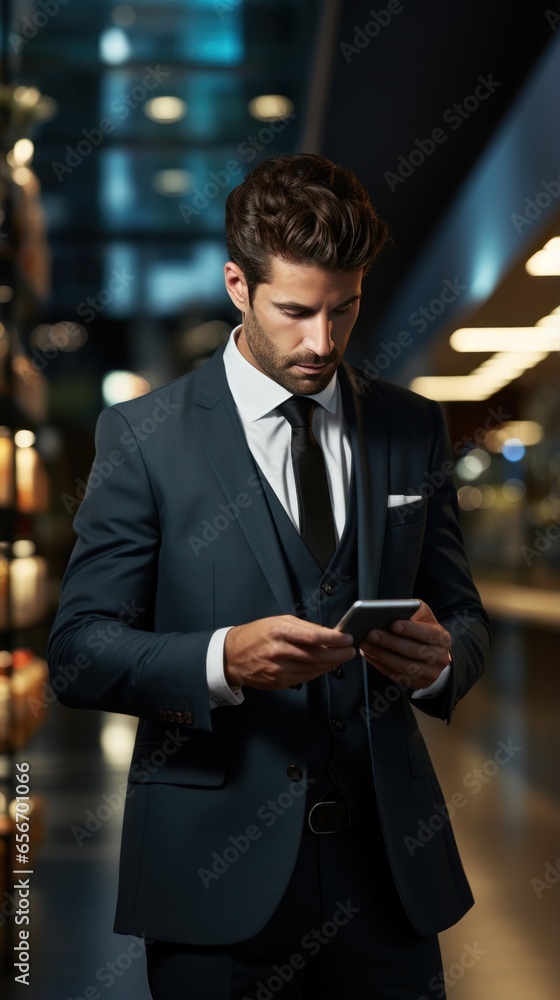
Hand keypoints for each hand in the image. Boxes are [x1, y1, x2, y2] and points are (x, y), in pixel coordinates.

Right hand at [224, 615, 355, 689]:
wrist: (233, 656)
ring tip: (342, 658)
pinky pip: (305, 677)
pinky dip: (319, 672)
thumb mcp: (278, 621)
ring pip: (314, 669)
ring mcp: (279, 669)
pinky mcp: (279, 682)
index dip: (334, 639)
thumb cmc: (257, 634)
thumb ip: (304, 627)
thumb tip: (329, 633)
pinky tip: (326, 666)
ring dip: (332, 664)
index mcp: (279, 631)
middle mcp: (279, 651)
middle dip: (339, 654)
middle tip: (350, 651)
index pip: (314, 636)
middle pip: (317, 655)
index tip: (347, 638)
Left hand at [358, 599, 450, 691]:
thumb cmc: (424, 630)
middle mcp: (439, 658)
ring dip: (381, 655)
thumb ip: (415, 611)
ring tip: (365, 645)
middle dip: (390, 642)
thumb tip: (397, 609)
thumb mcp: (425, 618)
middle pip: (413, 651)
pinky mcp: (418, 683)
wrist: (434, 655)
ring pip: (403, 666)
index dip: (411, 630)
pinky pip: (396, 676)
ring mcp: (430, 674)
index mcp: (442, 638)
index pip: (428, 634)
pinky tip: (368, 654)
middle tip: (371, 634)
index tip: (393, 625)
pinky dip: (380, 665)